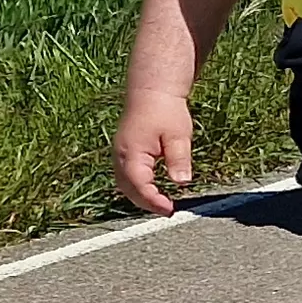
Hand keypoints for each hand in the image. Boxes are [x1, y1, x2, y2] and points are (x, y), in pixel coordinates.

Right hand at [112, 94, 196, 216]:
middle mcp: (121, 156)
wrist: (152, 91)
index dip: (154, 201)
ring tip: (162, 205)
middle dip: (146, 203)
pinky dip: (138, 187)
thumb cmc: (166, 110)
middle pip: (129, 189)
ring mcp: (120, 155)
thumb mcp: (179, 135)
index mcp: (132, 153)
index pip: (140, 185)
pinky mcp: (124, 153)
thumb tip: (181, 182)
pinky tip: (153, 191)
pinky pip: (127, 177)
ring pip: (125, 185)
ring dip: (141, 197)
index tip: (170, 210)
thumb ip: (179, 159)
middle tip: (168, 211)